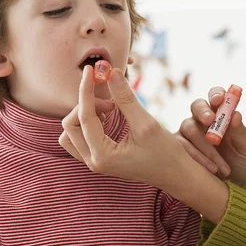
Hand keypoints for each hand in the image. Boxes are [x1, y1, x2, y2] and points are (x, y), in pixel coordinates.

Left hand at [60, 66, 192, 189]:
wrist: (175, 174)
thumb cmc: (165, 153)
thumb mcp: (146, 123)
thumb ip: (126, 98)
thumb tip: (111, 72)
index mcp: (103, 156)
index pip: (84, 117)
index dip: (86, 90)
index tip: (91, 70)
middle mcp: (93, 162)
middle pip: (71, 125)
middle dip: (87, 105)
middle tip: (112, 101)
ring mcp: (94, 162)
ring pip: (71, 133)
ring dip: (84, 115)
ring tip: (110, 109)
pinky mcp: (99, 158)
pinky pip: (80, 138)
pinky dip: (88, 122)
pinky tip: (108, 115)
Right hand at [175, 87, 245, 189]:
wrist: (232, 186)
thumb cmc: (240, 160)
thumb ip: (241, 130)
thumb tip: (235, 115)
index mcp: (220, 112)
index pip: (215, 96)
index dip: (216, 94)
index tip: (219, 100)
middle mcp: (201, 119)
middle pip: (196, 105)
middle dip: (203, 111)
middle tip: (210, 121)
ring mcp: (187, 133)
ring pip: (190, 128)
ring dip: (207, 146)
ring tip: (223, 166)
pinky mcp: (178, 149)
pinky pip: (182, 148)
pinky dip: (199, 158)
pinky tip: (212, 170)